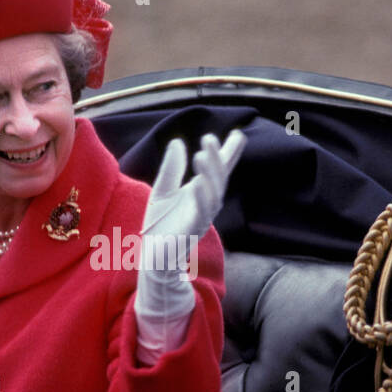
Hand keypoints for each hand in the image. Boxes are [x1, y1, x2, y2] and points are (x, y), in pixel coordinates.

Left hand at [134, 130, 245, 363]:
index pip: (218, 171)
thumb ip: (171, 168)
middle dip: (218, 158)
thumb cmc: (161, 226)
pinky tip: (198, 182)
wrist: (154, 257)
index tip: (237, 134)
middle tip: (212, 138)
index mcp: (201, 194)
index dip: (228, 153)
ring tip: (203, 153)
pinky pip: (200, 212)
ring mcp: (201, 218)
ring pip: (212, 194)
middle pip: (217, 179)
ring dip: (210, 173)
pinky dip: (201, 196)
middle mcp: (206, 205)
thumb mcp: (163, 190)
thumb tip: (178, 142)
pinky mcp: (191, 231)